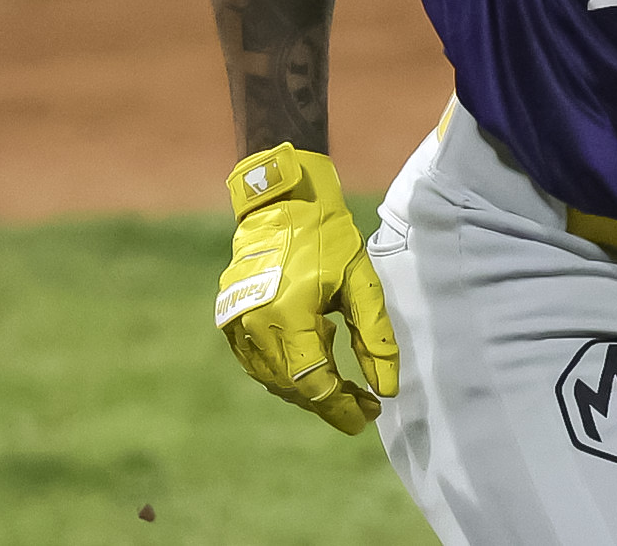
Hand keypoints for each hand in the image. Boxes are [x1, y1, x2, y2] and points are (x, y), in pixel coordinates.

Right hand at [215, 145, 398, 434]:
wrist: (280, 203)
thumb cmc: (326, 236)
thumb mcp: (360, 281)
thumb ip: (374, 335)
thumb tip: (386, 386)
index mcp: (288, 317)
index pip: (314, 382)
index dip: (342, 406)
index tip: (370, 414)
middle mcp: (254, 329)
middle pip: (294, 387)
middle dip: (330, 402)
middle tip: (364, 406)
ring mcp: (236, 327)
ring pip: (274, 380)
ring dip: (309, 389)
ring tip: (346, 386)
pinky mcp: (230, 323)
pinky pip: (260, 364)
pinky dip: (288, 372)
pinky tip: (316, 360)